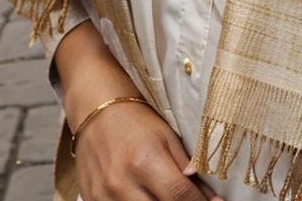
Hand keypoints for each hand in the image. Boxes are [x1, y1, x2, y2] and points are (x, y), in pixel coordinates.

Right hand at [75, 99, 224, 200]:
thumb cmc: (136, 120)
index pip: (180, 196)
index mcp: (145, 161)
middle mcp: (121, 183)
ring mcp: (103, 196)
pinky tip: (144, 194)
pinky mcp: (92, 200)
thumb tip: (209, 197)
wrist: (97, 111)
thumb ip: (187, 168)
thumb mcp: (167, 137)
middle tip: (188, 198)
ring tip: (164, 193)